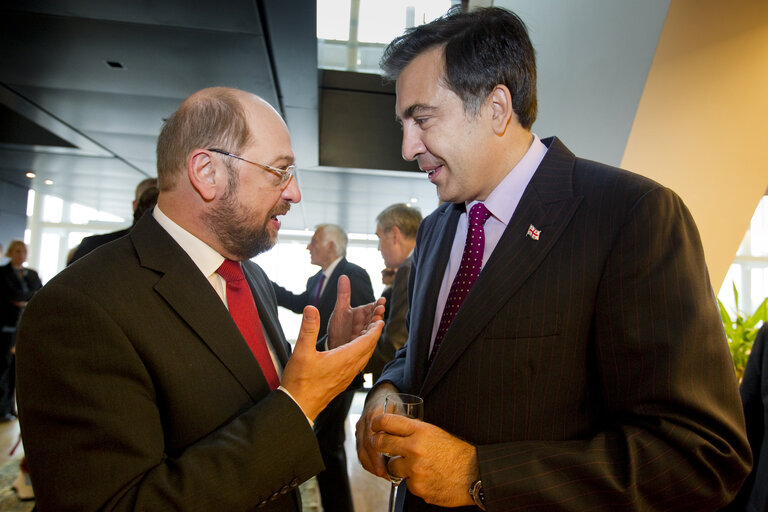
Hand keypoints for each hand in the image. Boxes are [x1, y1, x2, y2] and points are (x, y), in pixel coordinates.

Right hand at [282, 306, 382, 420]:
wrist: (298, 407)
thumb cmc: (299, 382)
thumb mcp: (302, 352)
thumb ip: (308, 329)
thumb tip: (311, 309)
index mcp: (344, 359)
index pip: (367, 342)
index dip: (375, 330)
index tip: (380, 321)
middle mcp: (349, 369)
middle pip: (368, 350)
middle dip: (374, 336)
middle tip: (377, 324)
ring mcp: (346, 377)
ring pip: (364, 358)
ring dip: (368, 346)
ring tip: (368, 336)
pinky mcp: (342, 382)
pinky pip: (357, 366)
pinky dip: (361, 355)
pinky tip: (355, 354)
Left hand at [327, 275, 385, 348]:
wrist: (332, 345)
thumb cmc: (338, 327)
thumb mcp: (340, 309)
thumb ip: (344, 294)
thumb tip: (343, 276)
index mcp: (362, 314)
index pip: (372, 307)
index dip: (378, 304)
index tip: (381, 300)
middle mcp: (366, 323)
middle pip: (375, 316)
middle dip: (378, 313)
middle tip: (381, 309)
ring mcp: (365, 333)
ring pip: (372, 327)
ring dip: (375, 324)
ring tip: (378, 320)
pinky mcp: (362, 343)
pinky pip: (366, 339)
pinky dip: (369, 336)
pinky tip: (369, 333)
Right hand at [356, 383, 397, 478]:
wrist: (380, 394)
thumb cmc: (395, 404)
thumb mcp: (402, 410)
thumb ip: (405, 424)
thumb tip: (414, 444)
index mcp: (375, 415)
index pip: (372, 439)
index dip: (378, 457)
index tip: (387, 468)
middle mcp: (365, 422)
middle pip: (365, 448)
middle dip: (375, 465)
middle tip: (388, 476)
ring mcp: (360, 428)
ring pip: (361, 452)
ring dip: (372, 466)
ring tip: (385, 475)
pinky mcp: (359, 434)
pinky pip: (361, 451)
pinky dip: (368, 463)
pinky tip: (379, 469)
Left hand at [369, 413, 477, 506]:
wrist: (475, 474)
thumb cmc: (457, 452)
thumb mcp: (435, 433)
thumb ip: (415, 430)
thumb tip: (395, 428)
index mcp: (420, 431)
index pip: (387, 422)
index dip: (377, 423)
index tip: (374, 426)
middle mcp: (414, 448)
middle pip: (381, 443)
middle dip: (378, 444)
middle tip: (379, 445)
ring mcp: (415, 469)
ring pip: (391, 467)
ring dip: (397, 467)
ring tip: (414, 466)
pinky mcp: (417, 487)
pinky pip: (406, 483)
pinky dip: (413, 481)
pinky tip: (427, 478)